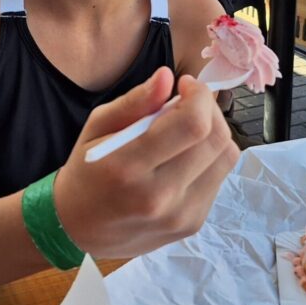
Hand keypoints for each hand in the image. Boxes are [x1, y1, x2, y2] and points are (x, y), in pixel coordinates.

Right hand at [54, 67, 239, 258]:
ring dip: (213, 132)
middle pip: (215, 139)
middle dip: (209, 109)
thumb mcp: (97, 126)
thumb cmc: (86, 170)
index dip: (198, 96)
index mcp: (129, 167)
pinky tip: (184, 157)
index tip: (185, 85)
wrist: (79, 228)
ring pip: (226, 157)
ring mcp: (180, 215)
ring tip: (187, 129)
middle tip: (188, 102)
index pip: (192, 124)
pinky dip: (209, 157)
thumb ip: (134, 101)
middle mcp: (160, 196)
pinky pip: (220, 177)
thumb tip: (167, 76)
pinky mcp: (193, 224)